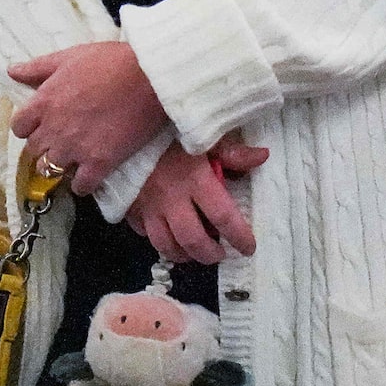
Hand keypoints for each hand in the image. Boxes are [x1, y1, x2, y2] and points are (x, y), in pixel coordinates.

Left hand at [7, 42, 169, 195]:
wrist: (152, 75)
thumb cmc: (113, 61)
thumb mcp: (71, 56)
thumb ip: (38, 67)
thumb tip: (12, 71)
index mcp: (44, 103)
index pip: (20, 127)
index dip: (31, 126)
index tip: (44, 124)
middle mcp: (54, 129)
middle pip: (35, 149)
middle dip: (46, 144)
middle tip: (63, 138)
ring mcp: (75, 148)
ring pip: (51, 169)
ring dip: (60, 165)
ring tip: (75, 158)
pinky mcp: (100, 162)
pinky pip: (81, 186)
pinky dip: (83, 185)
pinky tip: (90, 176)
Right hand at [126, 134, 265, 263]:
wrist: (123, 129)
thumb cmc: (170, 131)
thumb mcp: (206, 137)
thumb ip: (233, 152)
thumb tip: (263, 156)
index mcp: (196, 181)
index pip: (223, 217)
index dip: (238, 236)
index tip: (248, 248)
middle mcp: (172, 200)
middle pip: (192, 240)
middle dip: (209, 255)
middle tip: (220, 255)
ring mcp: (148, 207)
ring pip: (165, 244)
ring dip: (183, 255)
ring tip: (195, 254)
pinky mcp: (130, 208)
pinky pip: (144, 233)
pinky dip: (158, 241)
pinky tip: (168, 238)